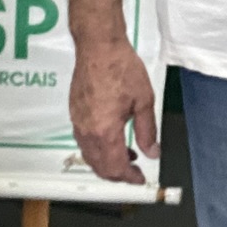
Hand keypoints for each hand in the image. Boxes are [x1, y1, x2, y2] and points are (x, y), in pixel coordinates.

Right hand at [70, 39, 158, 184]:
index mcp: (105, 131)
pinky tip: (112, 139)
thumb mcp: (144, 101)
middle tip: (135, 171)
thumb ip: (147, 131)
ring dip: (107, 162)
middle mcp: (87, 131)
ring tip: (127, 154)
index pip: (115, 167)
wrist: (98, 47)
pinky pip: (84, 142)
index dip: (129, 178)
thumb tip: (152, 153)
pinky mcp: (74, 114)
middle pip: (99, 166)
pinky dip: (97, 149)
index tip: (141, 178)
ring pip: (89, 156)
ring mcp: (77, 123)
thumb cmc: (122, 69)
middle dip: (117, 174)